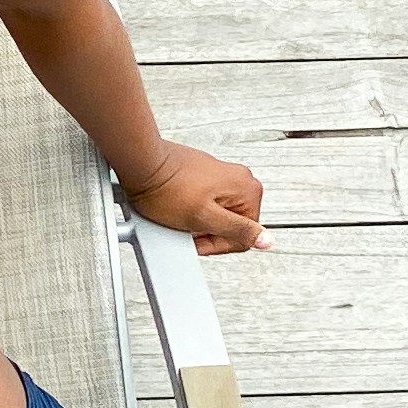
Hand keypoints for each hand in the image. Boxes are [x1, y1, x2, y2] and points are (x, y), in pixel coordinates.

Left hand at [123, 140, 268, 255]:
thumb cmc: (167, 187)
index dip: (218, 243)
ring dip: (196, 222)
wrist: (140, 164)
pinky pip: (201, 203)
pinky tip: (173, 206)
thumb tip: (267, 240)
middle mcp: (238, 179)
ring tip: (177, 214)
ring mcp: (220, 176)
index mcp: (248, 189)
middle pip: (230, 224)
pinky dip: (187, 209)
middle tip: (185, 226)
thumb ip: (237, 231)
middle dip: (207, 231)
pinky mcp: (203, 176)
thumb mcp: (204, 218)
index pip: (245, 234)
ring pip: (214, 215)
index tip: (198, 239)